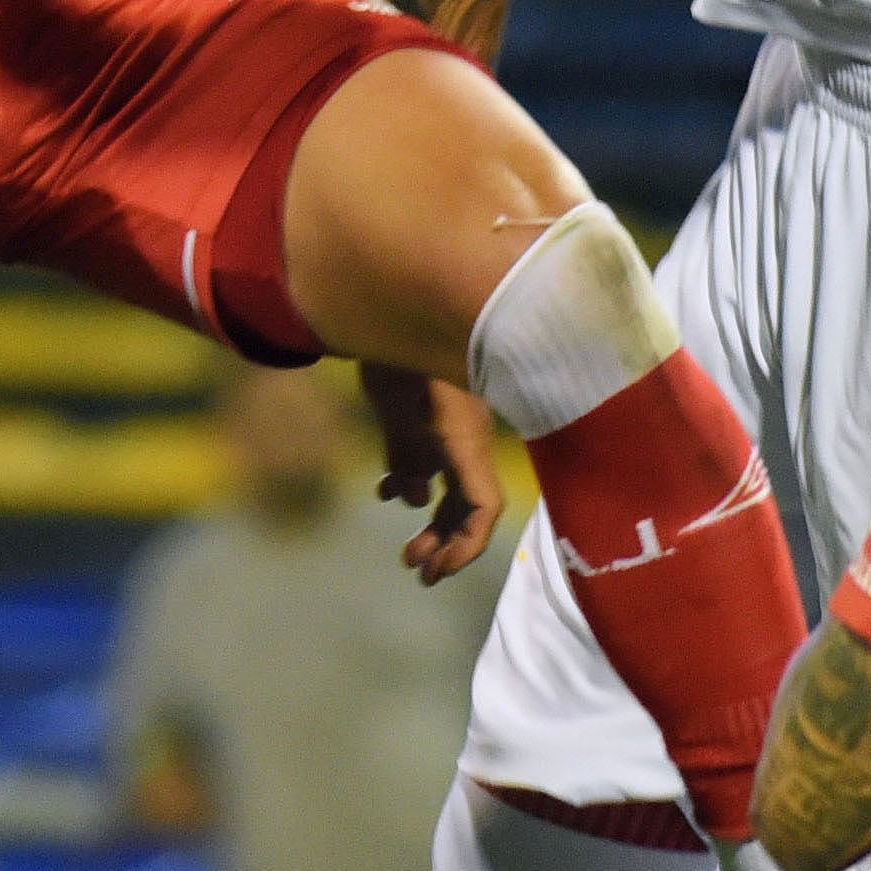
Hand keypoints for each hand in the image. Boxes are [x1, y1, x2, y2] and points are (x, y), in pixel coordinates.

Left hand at [361, 364, 504, 581]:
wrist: (386, 300)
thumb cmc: (397, 348)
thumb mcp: (398, 401)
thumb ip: (405, 449)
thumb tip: (411, 498)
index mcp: (465, 439)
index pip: (484, 506)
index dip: (466, 545)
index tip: (437, 569)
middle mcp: (462, 439)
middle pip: (468, 506)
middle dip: (447, 543)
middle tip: (417, 570)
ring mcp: (444, 428)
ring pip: (450, 487)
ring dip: (432, 521)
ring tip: (408, 549)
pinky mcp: (422, 416)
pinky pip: (427, 461)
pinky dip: (411, 483)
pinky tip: (386, 490)